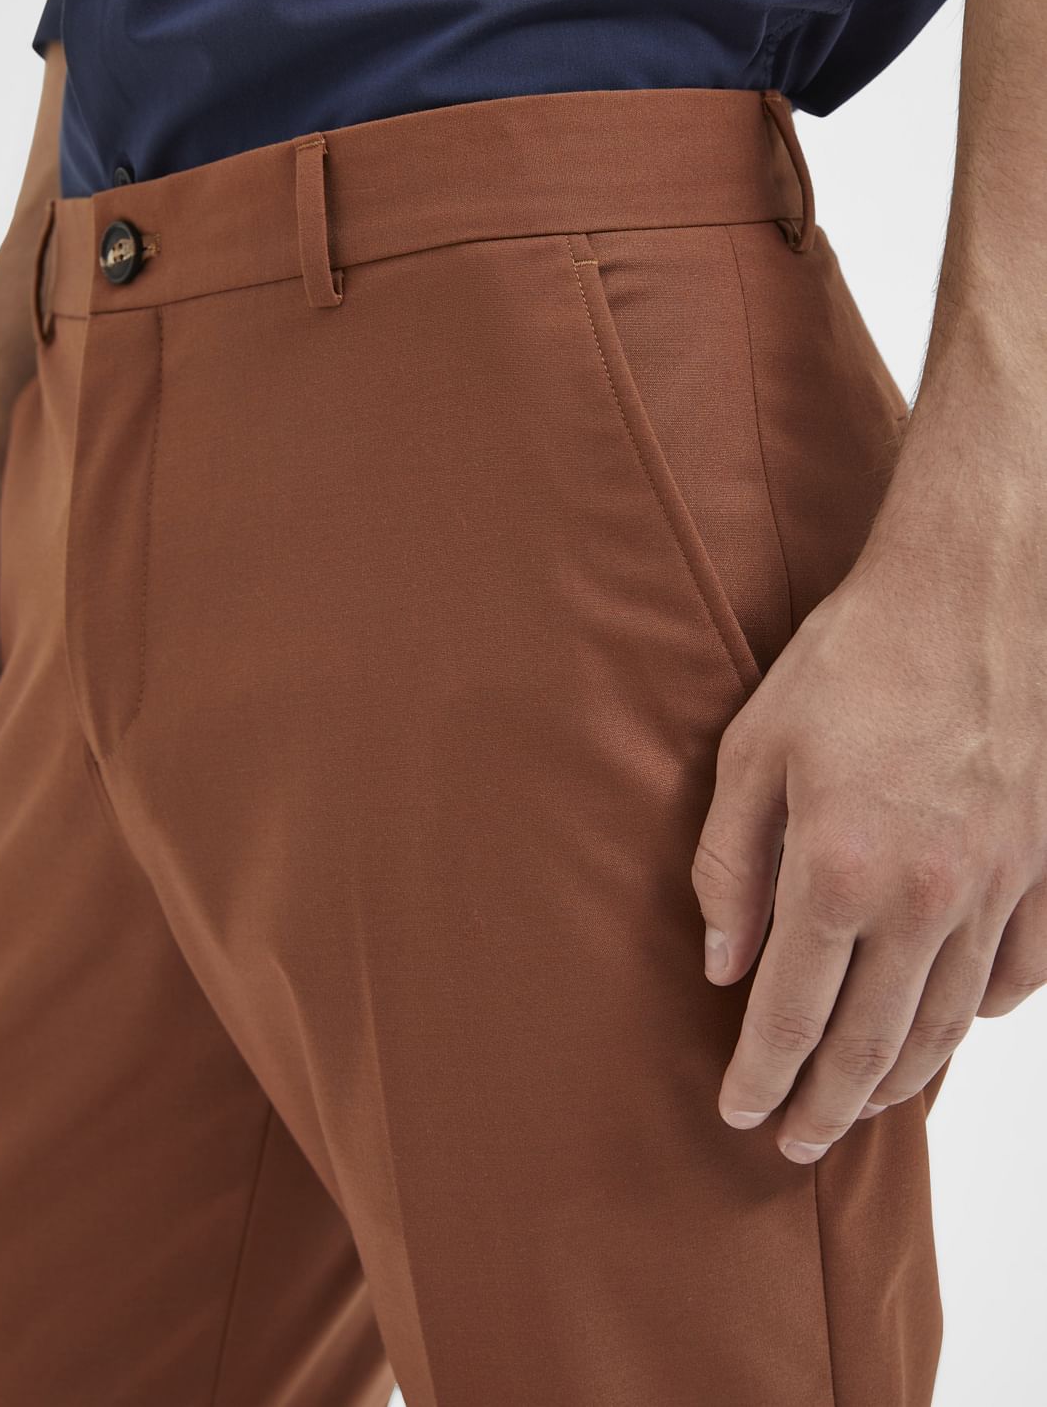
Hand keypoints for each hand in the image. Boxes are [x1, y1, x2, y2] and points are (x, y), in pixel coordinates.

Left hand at [693, 543, 1046, 1162]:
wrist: (972, 593)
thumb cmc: (850, 660)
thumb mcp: (753, 751)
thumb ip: (728, 868)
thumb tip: (723, 966)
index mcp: (836, 872)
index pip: (789, 1012)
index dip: (761, 1075)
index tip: (741, 1115)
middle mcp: (922, 900)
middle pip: (870, 1042)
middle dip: (827, 1106)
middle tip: (796, 1144)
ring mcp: (994, 889)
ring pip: (945, 1023)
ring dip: (900, 1079)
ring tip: (864, 1108)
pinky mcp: (1042, 866)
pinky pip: (1018, 973)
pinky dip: (981, 1015)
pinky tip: (953, 1026)